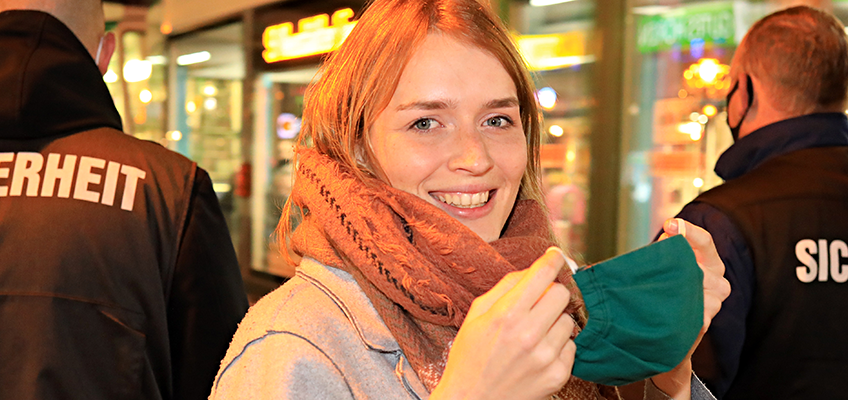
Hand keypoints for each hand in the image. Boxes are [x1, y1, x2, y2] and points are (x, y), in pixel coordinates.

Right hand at [430, 248, 575, 399]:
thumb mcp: (476, 315)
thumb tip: (531, 270)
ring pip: (569, 320)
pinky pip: (571, 346)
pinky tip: (539, 352)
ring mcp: (546, 356)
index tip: (556, 257)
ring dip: (555, 321)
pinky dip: (558, 345)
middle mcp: (529, 334)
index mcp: (506, 315)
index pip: (542, 275)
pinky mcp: (557, 375)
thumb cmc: (470, 357)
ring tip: (534, 333)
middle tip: (539, 302)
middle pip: (562, 294)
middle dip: (552, 292)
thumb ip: (505, 287)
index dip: (552, 260)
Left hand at [653, 218, 730, 396]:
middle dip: (680, 264)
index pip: (705, 241)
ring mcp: (713, 304)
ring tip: (661, 287)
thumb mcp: (665, 264)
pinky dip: (681, 308)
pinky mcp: (704, 323)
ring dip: (679, 286)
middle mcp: (718, 282)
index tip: (670, 224)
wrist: (663, 329)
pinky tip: (669, 307)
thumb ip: (667, 248)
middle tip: (659, 262)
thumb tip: (668, 234)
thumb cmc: (664, 289)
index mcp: (711, 262)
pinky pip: (696, 313)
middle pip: (703, 267)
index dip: (689, 230)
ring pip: (700, 289)